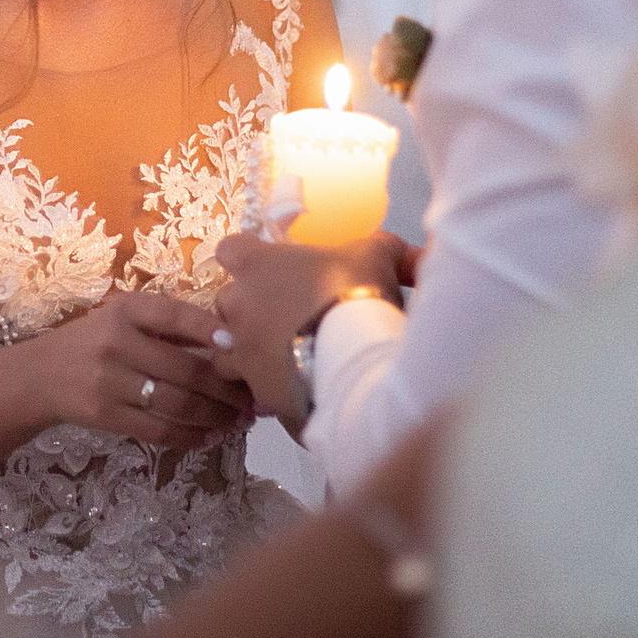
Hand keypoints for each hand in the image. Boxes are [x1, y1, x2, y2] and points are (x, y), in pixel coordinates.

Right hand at [20, 291, 253, 450]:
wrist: (40, 375)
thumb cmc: (95, 341)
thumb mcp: (124, 318)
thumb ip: (169, 326)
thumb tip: (232, 341)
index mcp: (127, 310)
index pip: (179, 317)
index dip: (216, 332)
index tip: (246, 348)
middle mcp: (117, 342)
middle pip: (186, 369)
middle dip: (227, 388)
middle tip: (254, 398)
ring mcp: (109, 381)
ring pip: (176, 404)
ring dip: (216, 416)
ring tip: (238, 420)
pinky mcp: (104, 415)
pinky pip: (157, 430)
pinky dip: (190, 437)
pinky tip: (209, 437)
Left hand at [208, 231, 407, 425]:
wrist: (354, 357)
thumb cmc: (356, 294)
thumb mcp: (377, 256)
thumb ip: (385, 248)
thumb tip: (413, 254)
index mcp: (256, 265)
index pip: (229, 250)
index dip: (245, 258)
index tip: (266, 267)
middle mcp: (237, 305)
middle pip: (225, 302)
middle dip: (247, 309)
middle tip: (282, 316)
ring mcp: (241, 350)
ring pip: (225, 349)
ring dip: (246, 350)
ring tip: (279, 356)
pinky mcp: (255, 388)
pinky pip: (248, 387)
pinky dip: (263, 385)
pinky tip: (289, 385)